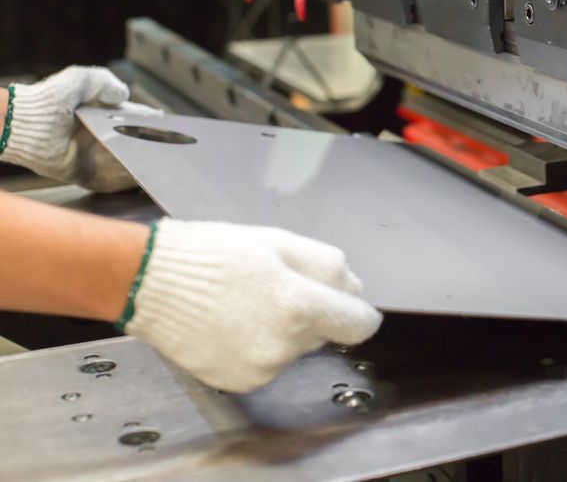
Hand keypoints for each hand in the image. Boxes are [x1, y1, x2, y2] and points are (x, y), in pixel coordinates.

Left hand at [0, 66, 159, 192]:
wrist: (25, 125)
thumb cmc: (50, 98)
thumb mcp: (81, 79)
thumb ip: (106, 82)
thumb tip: (125, 96)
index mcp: (98, 113)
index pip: (130, 118)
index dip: (148, 121)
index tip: (167, 124)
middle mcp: (96, 135)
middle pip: (131, 141)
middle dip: (150, 144)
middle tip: (171, 148)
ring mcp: (90, 155)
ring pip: (124, 161)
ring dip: (141, 163)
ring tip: (163, 165)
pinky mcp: (83, 173)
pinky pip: (108, 180)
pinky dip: (124, 181)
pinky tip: (141, 178)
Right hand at [124, 219, 382, 392]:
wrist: (151, 282)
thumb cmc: (213, 255)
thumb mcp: (279, 242)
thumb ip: (328, 267)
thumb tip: (354, 289)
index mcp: (299, 305)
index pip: (358, 324)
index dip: (358, 312)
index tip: (351, 307)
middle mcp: (283, 345)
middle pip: (325, 333)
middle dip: (312, 312)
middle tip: (274, 287)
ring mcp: (261, 368)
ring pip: (296, 349)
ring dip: (284, 330)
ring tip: (246, 303)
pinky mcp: (240, 382)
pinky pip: (268, 364)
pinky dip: (258, 346)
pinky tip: (233, 324)